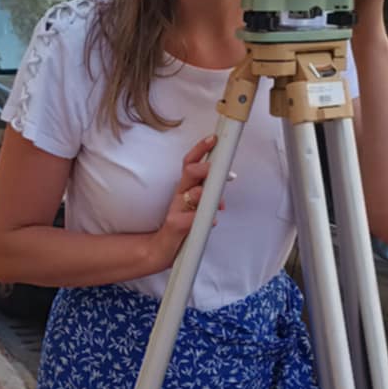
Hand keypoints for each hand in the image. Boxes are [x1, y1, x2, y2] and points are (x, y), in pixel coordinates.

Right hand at [149, 134, 225, 269]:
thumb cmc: (182, 225)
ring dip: (205, 193)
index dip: (201, 149)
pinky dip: (202, 219)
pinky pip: (189, 219)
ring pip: (191, 193)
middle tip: (214, 168)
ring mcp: (176, 209)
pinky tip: (212, 221)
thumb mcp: (197, 206)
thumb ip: (210, 194)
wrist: (162, 249)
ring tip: (217, 199)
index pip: (191, 163)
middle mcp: (180, 195)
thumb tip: (225, 184)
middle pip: (189, 172)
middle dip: (204, 168)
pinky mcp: (175, 226)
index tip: (214, 139)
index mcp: (186, 188)